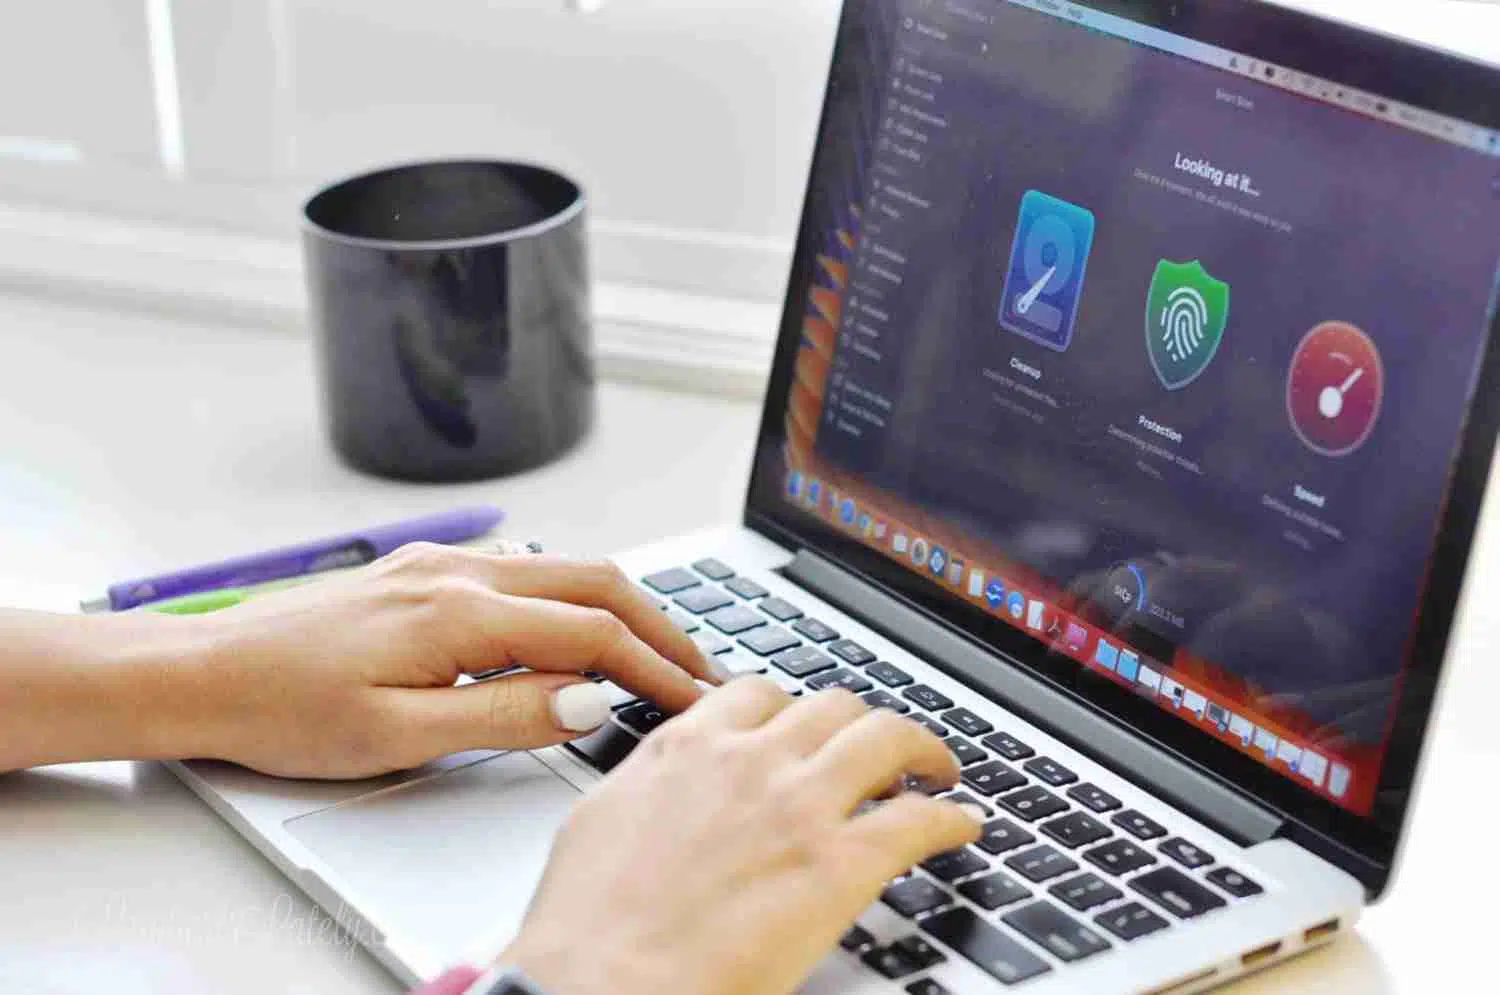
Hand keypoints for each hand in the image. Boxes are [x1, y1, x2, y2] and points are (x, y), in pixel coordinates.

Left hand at [174, 543, 723, 778]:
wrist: (201, 673)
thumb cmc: (283, 710)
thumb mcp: (398, 735)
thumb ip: (503, 714)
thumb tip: (588, 700)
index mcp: (460, 612)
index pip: (592, 634)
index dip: (655, 668)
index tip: (695, 699)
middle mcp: (460, 572)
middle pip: (595, 582)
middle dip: (660, 624)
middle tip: (702, 669)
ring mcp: (442, 564)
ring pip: (564, 569)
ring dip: (621, 607)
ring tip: (657, 652)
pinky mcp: (425, 571)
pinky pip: (526, 572)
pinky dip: (574, 598)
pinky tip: (580, 629)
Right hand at [500, 679, 983, 994]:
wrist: (601, 982)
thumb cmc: (585, 928)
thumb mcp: (600, 825)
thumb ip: (648, 788)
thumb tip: (660, 786)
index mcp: (687, 749)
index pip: (758, 695)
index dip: (793, 711)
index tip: (805, 728)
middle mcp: (750, 761)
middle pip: (832, 706)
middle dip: (860, 725)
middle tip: (876, 751)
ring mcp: (799, 805)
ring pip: (886, 739)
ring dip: (921, 750)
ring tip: (937, 769)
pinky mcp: (841, 864)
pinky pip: (921, 821)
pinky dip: (951, 818)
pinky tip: (962, 825)